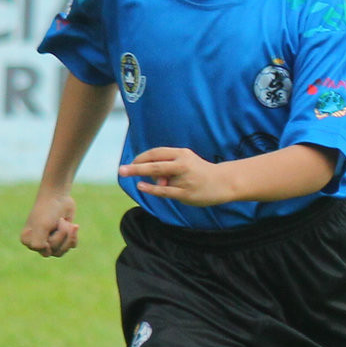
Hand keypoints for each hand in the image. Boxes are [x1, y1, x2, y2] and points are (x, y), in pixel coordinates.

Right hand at [21, 189, 78, 256]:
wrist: (58, 197)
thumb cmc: (47, 211)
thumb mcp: (41, 227)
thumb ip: (38, 243)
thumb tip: (45, 253)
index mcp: (27, 241)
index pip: (45, 252)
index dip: (53, 241)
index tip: (51, 226)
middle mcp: (37, 242)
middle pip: (56, 252)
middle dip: (62, 236)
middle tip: (61, 221)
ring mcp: (50, 240)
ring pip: (64, 250)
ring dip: (69, 236)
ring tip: (67, 223)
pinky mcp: (62, 237)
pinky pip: (71, 246)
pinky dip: (74, 235)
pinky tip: (74, 225)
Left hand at [120, 147, 235, 205]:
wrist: (224, 182)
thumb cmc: (200, 172)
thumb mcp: (186, 162)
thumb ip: (167, 167)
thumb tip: (150, 179)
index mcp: (182, 154)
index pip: (156, 153)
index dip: (141, 158)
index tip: (132, 163)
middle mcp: (183, 164)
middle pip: (154, 164)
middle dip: (135, 167)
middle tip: (121, 170)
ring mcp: (185, 179)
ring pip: (159, 177)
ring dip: (147, 179)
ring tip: (141, 182)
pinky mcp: (186, 193)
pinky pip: (164, 191)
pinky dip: (151, 189)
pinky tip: (141, 187)